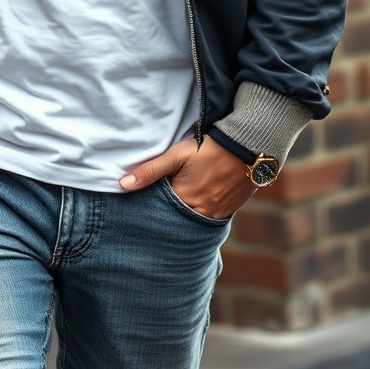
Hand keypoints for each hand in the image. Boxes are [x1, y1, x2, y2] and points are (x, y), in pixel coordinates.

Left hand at [119, 136, 256, 219]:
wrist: (246, 147)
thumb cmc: (208, 149)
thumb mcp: (176, 155)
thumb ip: (150, 170)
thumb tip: (123, 185)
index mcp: (185, 200)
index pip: (160, 213)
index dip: (151, 210)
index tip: (142, 208)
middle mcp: (201, 213)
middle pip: (176, 221)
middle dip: (166, 217)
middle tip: (156, 212)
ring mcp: (216, 215)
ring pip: (192, 222)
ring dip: (182, 217)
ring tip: (173, 209)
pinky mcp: (228, 213)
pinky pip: (207, 221)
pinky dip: (198, 215)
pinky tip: (191, 207)